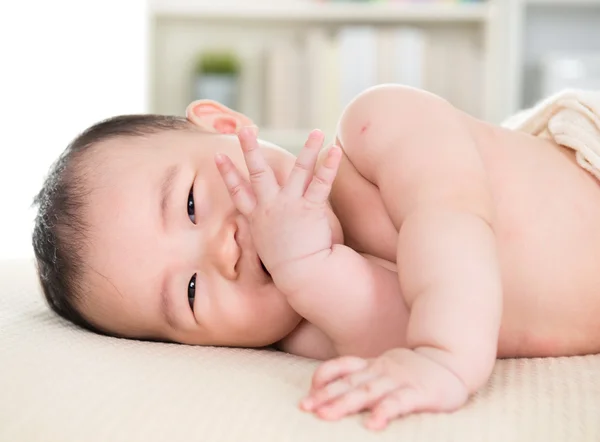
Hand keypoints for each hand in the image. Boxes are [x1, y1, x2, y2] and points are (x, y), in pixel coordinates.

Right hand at [215, 128, 341, 286]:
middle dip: (249, 149)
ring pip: (298, 171)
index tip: (218, 156)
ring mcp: (289, 205)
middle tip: (243, 129)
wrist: (300, 276)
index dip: (227, 174)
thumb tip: (269, 228)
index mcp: (257, 217)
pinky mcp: (309, 208)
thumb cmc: (286, 266)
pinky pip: (320, 183)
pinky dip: (328, 166)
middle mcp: (270, 207)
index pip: (237, 192)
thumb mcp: (268, 245)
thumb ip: (267, 230)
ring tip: (316, 131)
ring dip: (307, 149)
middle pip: (257, 173)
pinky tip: (334, 150)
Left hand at [300, 348, 468, 429]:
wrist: (453, 358)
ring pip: (368, 392)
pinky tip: (372, 424)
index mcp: (373, 365)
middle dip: (326, 396)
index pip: (343, 368)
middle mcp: (382, 371)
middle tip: (305, 408)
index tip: (308, 392)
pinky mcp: (419, 393)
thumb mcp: (386, 368)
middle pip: (349, 384)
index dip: (324, 377)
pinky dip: (384, 412)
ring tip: (326, 416)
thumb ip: (364, 375)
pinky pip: (398, 403)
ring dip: (345, 403)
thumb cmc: (414, 370)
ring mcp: (399, 380)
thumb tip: (334, 388)